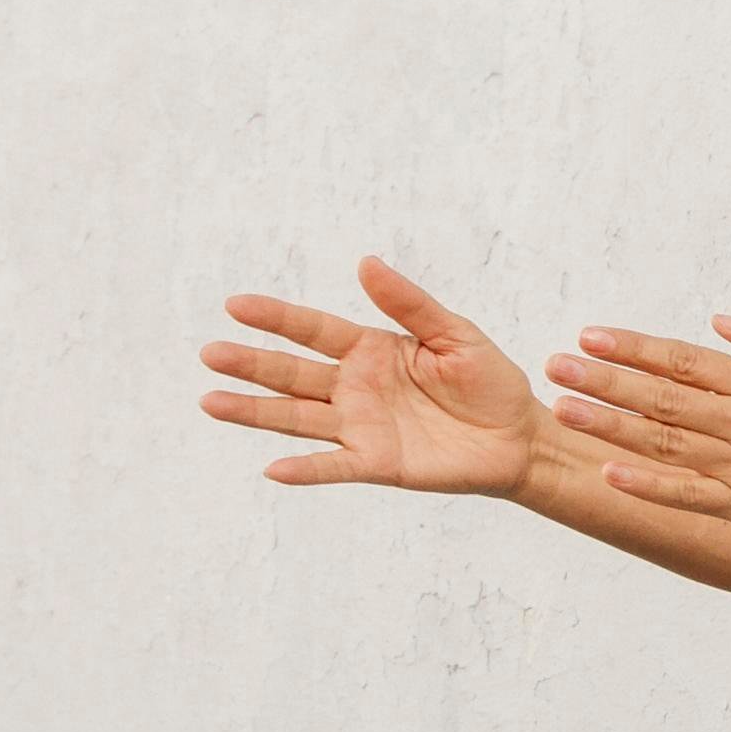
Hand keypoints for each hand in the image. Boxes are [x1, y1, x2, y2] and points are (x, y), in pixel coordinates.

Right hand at [198, 258, 544, 494]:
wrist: (520, 437)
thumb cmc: (489, 382)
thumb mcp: (455, 333)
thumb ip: (409, 304)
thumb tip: (366, 263)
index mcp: (370, 350)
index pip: (313, 330)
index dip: (276, 318)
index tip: (235, 306)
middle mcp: (355, 388)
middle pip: (292, 373)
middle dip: (251, 364)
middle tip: (210, 354)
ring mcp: (362, 426)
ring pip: (297, 418)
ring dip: (255, 412)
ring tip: (211, 402)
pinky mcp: (378, 463)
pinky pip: (335, 465)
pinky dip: (306, 468)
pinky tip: (273, 468)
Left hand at [545, 315, 730, 541]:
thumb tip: (719, 322)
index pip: (685, 360)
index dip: (634, 347)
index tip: (590, 336)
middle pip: (663, 397)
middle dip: (604, 380)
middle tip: (557, 365)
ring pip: (665, 442)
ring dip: (610, 425)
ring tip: (564, 408)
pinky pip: (687, 495)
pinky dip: (647, 484)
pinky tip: (608, 471)